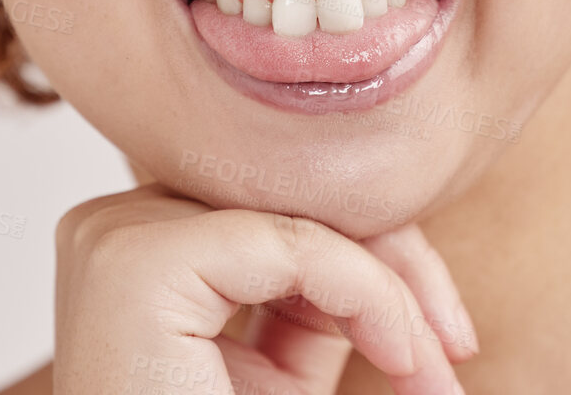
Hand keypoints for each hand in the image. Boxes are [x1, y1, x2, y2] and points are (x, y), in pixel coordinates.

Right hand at [52, 182, 477, 394]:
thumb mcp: (283, 371)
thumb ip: (321, 298)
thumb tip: (404, 246)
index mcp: (137, 243)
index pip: (278, 211)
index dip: (373, 264)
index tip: (446, 343)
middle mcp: (115, 224)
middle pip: (291, 201)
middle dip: (393, 272)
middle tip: (455, 349)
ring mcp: (117, 235)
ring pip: (302, 215)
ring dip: (391, 292)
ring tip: (432, 370)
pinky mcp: (137, 263)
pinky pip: (294, 244)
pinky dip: (367, 296)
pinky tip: (401, 356)